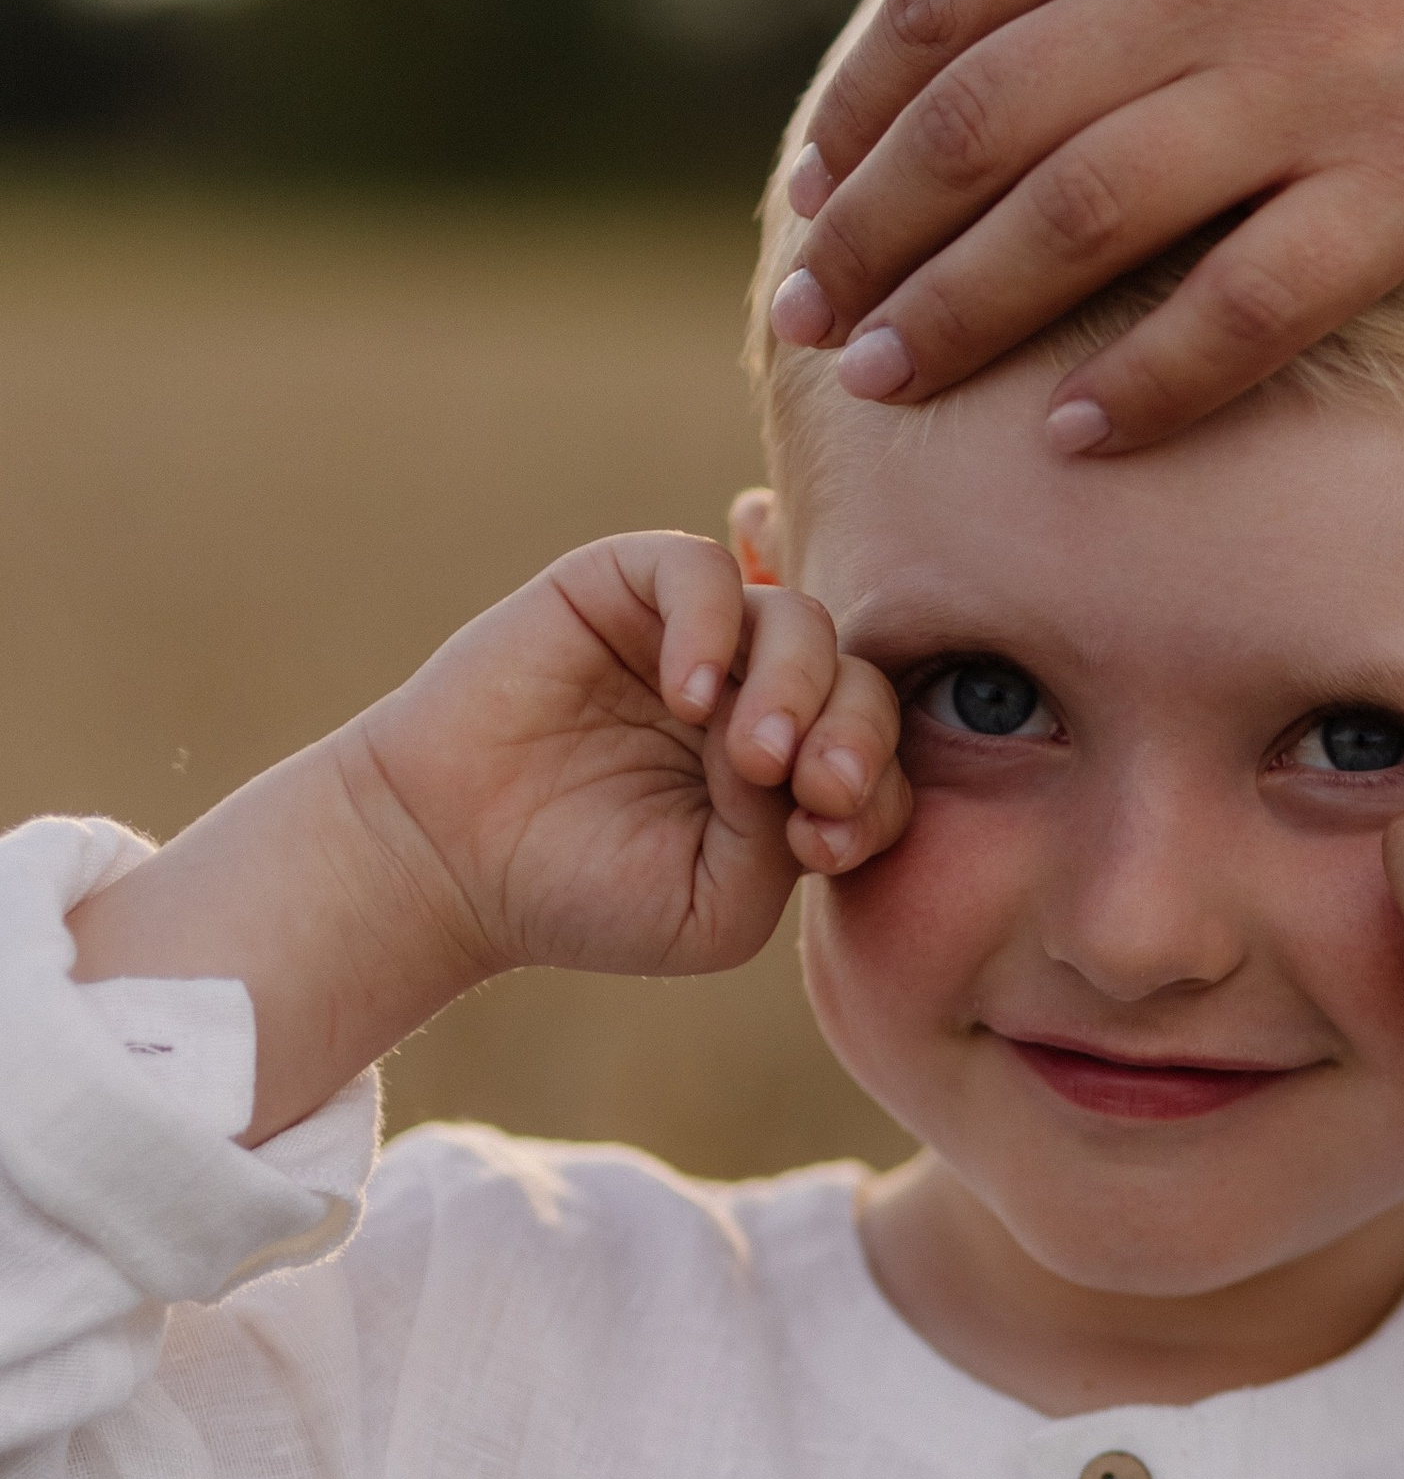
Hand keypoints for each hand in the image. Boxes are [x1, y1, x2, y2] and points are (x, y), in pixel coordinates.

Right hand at [355, 534, 907, 983]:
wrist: (448, 861)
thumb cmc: (583, 895)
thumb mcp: (717, 908)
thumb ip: (788, 841)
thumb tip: (810, 755)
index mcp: (787, 777)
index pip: (880, 760)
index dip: (878, 795)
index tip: (826, 846)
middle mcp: (751, 697)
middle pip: (857, 682)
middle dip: (858, 738)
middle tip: (816, 789)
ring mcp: (692, 639)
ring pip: (798, 621)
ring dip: (798, 687)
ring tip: (753, 755)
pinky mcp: (623, 590)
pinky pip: (702, 571)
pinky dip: (713, 626)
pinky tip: (688, 698)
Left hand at [780, 0, 1403, 447]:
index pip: (943, 1)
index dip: (851, 113)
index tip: (804, 197)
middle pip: (970, 123)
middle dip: (864, 233)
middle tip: (804, 319)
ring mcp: (1311, 74)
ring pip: (1066, 220)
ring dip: (957, 316)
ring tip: (887, 389)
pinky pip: (1231, 310)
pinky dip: (1137, 385)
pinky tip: (1078, 440)